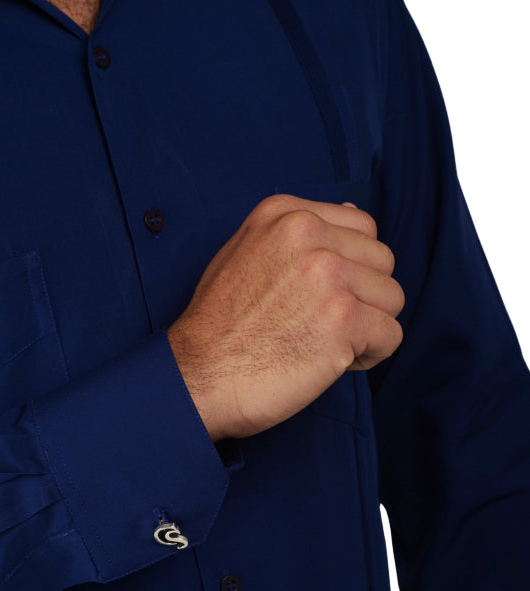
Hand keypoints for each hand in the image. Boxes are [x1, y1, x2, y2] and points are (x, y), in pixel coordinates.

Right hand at [166, 195, 403, 441]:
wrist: (198, 376)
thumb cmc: (218, 326)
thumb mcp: (245, 253)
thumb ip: (296, 233)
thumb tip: (355, 213)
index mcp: (285, 214)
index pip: (362, 228)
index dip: (350, 268)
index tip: (318, 297)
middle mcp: (308, 235)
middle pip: (382, 261)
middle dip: (362, 297)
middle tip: (321, 325)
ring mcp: (328, 275)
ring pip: (392, 297)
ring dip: (368, 327)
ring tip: (325, 344)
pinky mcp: (343, 319)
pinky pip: (391, 335)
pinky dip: (369, 356)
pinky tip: (332, 363)